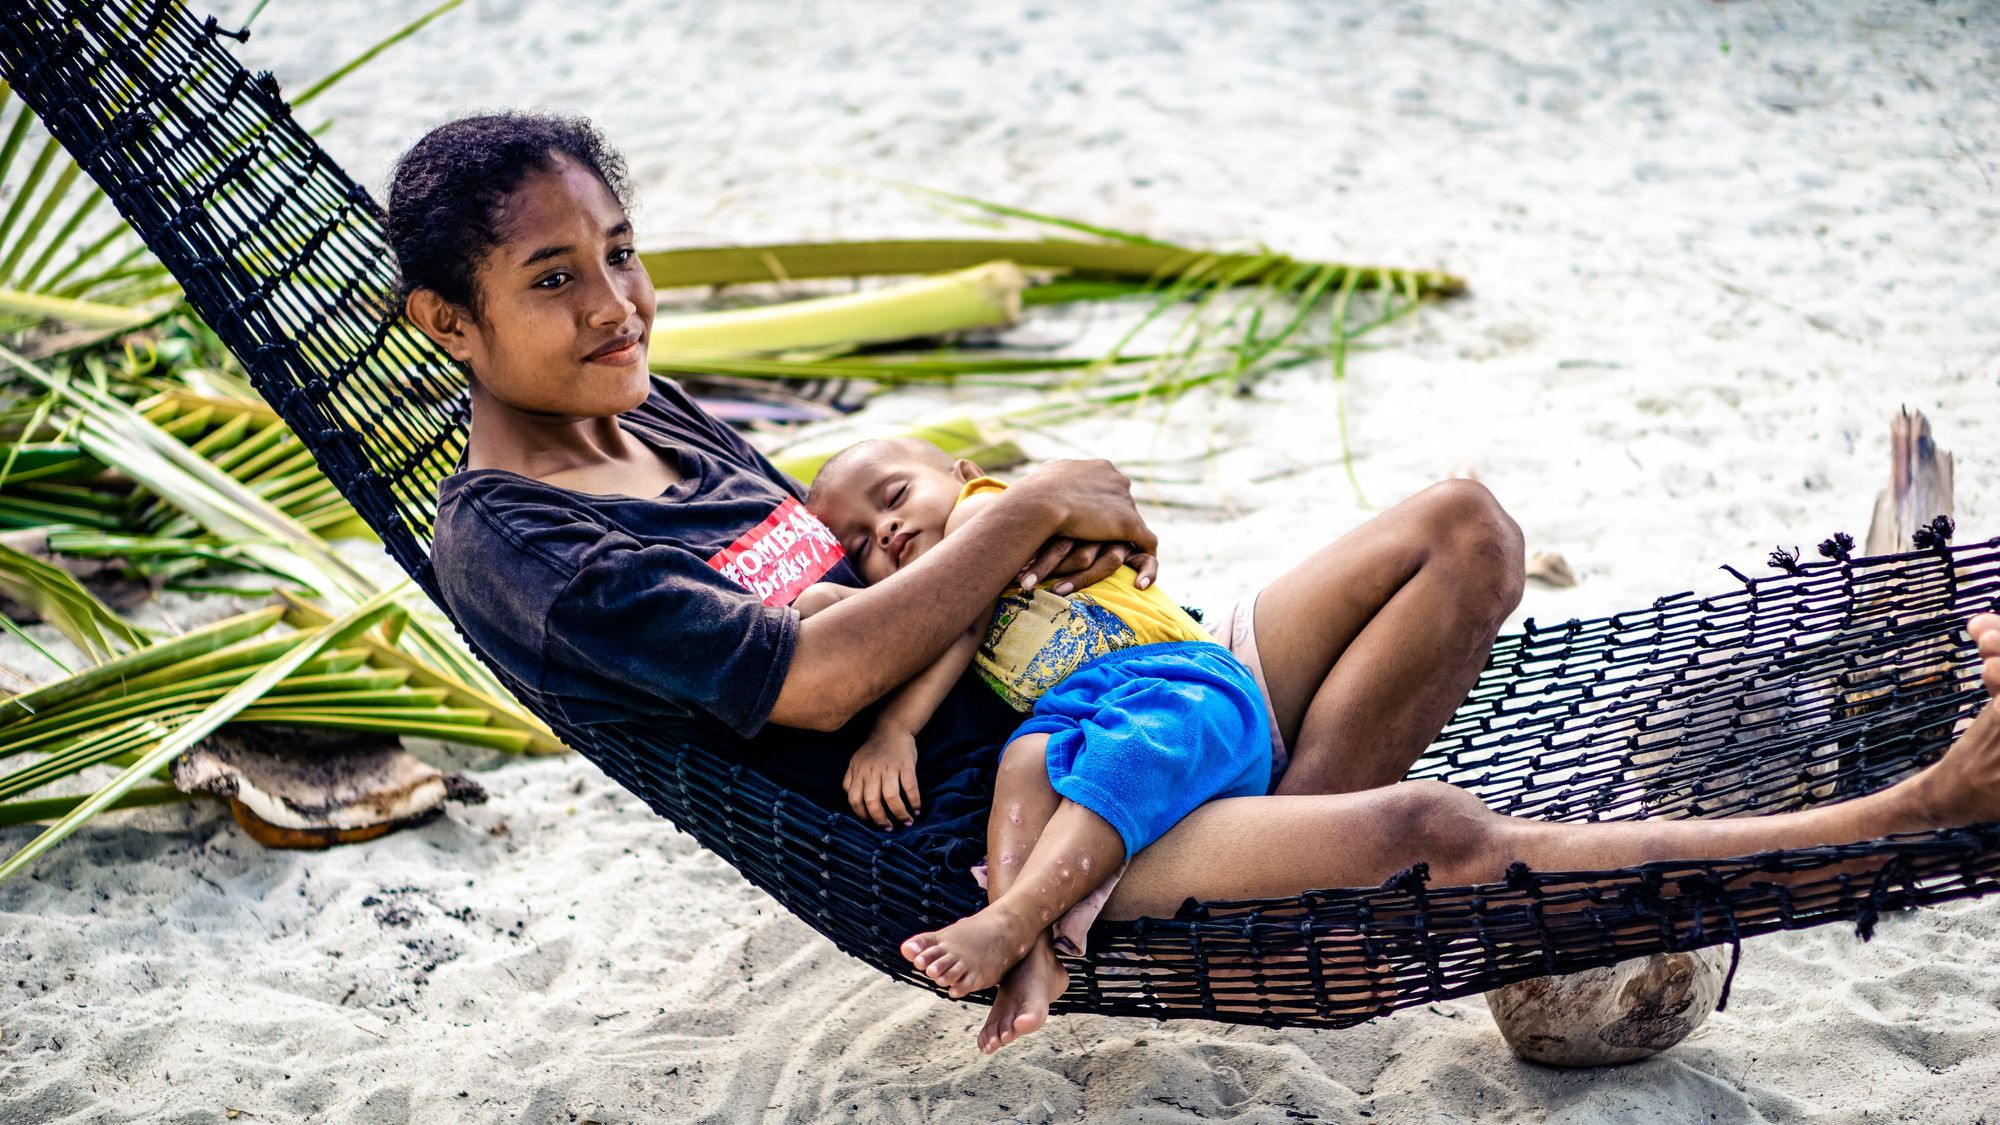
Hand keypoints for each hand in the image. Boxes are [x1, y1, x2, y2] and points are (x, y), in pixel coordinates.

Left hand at [845, 728, 921, 829]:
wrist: (892, 729)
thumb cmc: (874, 749)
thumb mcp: (856, 762)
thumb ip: (850, 779)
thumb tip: (850, 799)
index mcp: (858, 772)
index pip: (854, 800)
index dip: (862, 815)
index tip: (872, 823)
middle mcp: (871, 771)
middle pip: (872, 801)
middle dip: (880, 819)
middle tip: (888, 828)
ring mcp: (889, 768)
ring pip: (891, 797)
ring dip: (899, 813)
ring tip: (906, 822)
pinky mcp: (906, 765)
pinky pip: (910, 787)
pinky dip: (914, 801)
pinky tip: (916, 810)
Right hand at [1006, 459, 1158, 588]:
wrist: (1037, 503)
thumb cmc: (1029, 495)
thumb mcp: (1041, 481)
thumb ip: (1050, 483)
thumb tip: (1041, 487)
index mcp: (1097, 467)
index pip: (1105, 485)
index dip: (1097, 504)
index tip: (1088, 520)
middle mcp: (1115, 478)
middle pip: (1121, 502)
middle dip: (1113, 521)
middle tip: (1101, 542)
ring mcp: (1124, 500)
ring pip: (1131, 523)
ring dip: (1123, 541)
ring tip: (1116, 559)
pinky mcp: (1129, 523)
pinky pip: (1146, 544)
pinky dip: (1146, 563)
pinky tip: (1140, 579)